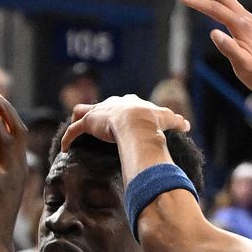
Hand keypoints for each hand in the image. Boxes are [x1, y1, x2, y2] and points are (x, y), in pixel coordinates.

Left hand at [60, 94, 188, 151]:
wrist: (138, 123)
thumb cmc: (153, 121)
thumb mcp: (166, 119)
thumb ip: (176, 122)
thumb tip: (187, 125)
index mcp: (130, 102)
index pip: (122, 104)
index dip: (120, 112)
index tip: (119, 122)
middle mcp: (112, 103)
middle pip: (102, 106)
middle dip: (98, 115)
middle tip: (97, 128)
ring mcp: (99, 112)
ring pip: (82, 113)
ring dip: (79, 121)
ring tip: (76, 133)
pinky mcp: (89, 122)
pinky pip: (74, 130)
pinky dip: (68, 139)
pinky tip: (64, 149)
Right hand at [176, 0, 251, 93]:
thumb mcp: (242, 65)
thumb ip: (228, 48)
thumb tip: (213, 33)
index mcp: (242, 26)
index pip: (215, 8)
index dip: (196, 1)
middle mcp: (246, 18)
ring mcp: (248, 20)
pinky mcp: (248, 25)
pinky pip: (230, 6)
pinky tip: (209, 1)